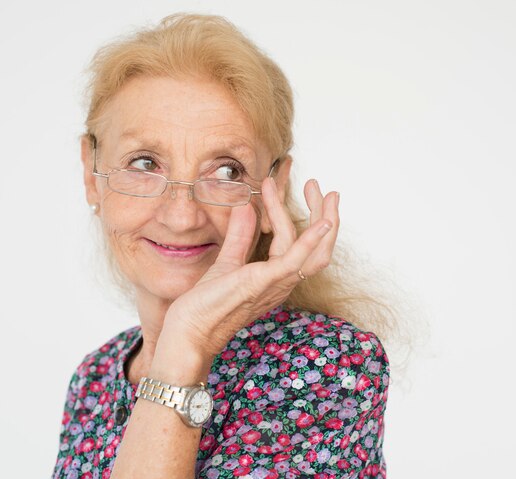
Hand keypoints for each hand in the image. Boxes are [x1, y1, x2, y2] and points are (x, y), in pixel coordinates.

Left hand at [157, 177, 339, 360]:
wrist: (191, 330)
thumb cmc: (207, 304)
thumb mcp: (227, 261)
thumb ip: (240, 236)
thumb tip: (245, 207)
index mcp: (276, 277)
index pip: (295, 242)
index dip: (291, 213)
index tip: (275, 186)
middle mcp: (283, 282)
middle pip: (319, 249)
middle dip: (324, 216)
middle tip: (318, 187)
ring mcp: (277, 283)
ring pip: (315, 252)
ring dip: (321, 218)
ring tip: (319, 191)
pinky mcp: (265, 282)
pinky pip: (296, 260)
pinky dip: (312, 240)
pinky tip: (322, 222)